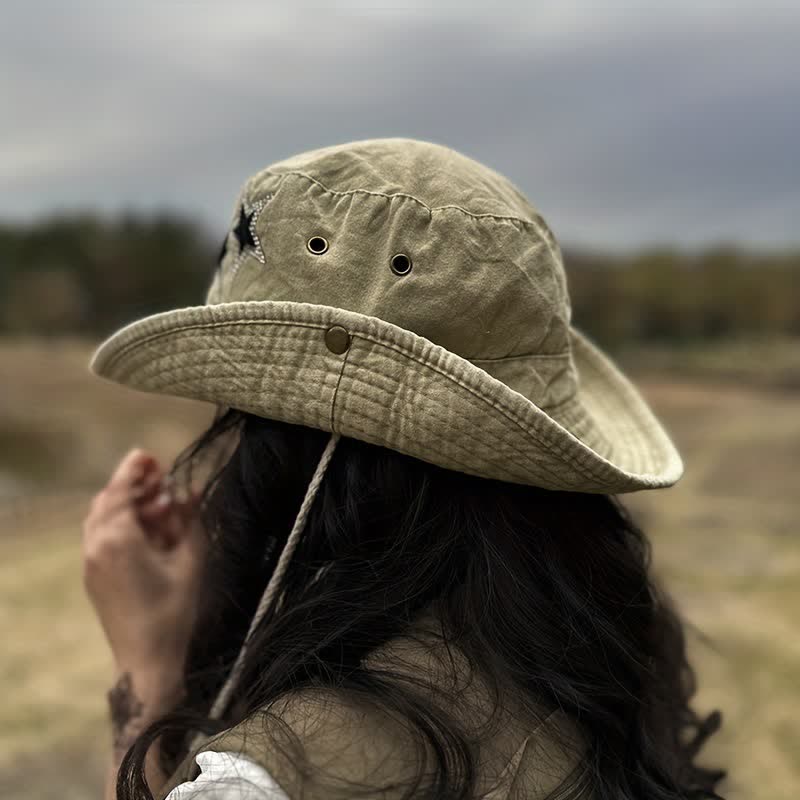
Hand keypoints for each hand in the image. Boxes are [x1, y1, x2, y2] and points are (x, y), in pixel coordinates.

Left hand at [83, 448, 206, 685]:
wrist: (146, 660)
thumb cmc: (174, 611)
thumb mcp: (190, 560)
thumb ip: (189, 519)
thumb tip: (190, 489)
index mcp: (118, 540)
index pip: (120, 491)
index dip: (134, 469)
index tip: (149, 455)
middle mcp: (97, 546)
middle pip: (108, 501)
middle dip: (132, 484)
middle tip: (160, 477)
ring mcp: (90, 562)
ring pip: (101, 518)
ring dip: (126, 503)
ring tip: (156, 502)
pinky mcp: (93, 576)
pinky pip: (100, 536)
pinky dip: (119, 522)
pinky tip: (146, 527)